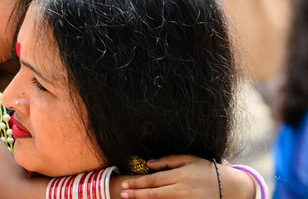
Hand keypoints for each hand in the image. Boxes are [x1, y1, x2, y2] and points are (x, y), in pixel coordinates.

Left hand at [120, 155, 255, 198]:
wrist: (230, 187)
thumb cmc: (207, 170)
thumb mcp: (189, 159)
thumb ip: (168, 161)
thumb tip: (149, 163)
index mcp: (180, 175)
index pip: (154, 180)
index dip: (139, 183)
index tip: (126, 184)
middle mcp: (182, 189)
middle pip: (154, 193)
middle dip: (137, 194)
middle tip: (122, 194)